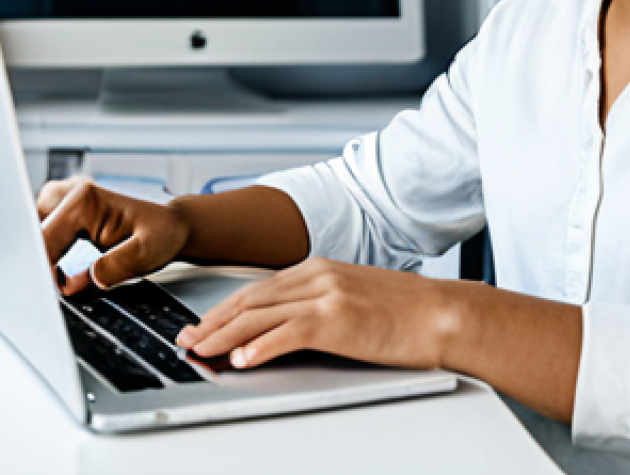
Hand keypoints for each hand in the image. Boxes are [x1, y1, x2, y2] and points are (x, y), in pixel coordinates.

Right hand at [37, 176, 190, 293]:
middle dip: (35, 264)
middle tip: (50, 289)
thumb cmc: (162, 235)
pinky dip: (45, 253)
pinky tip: (58, 269)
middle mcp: (72, 195)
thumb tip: (73, 283)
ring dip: (39, 257)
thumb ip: (113, 266)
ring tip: (54, 278)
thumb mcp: (147, 253)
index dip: (39, 271)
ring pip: (32, 233)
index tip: (45, 292)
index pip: (43, 240)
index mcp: (85, 201)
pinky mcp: (67, 213)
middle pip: (30, 235)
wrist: (170, 227)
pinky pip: (42, 234)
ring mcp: (68, 201)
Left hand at [177, 257, 453, 370]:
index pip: (259, 289)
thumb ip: (321, 304)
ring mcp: (326, 295)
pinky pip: (287, 333)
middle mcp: (318, 275)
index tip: (202, 323)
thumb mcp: (355, 297)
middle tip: (185, 338)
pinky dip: (258, 347)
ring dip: (223, 335)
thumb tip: (288, 327)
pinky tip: (240, 360)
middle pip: (250, 299)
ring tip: (198, 350)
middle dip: (213, 320)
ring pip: (259, 315)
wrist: (443, 313)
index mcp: (320, 268)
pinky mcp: (337, 319)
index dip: (224, 308)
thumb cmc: (406, 311)